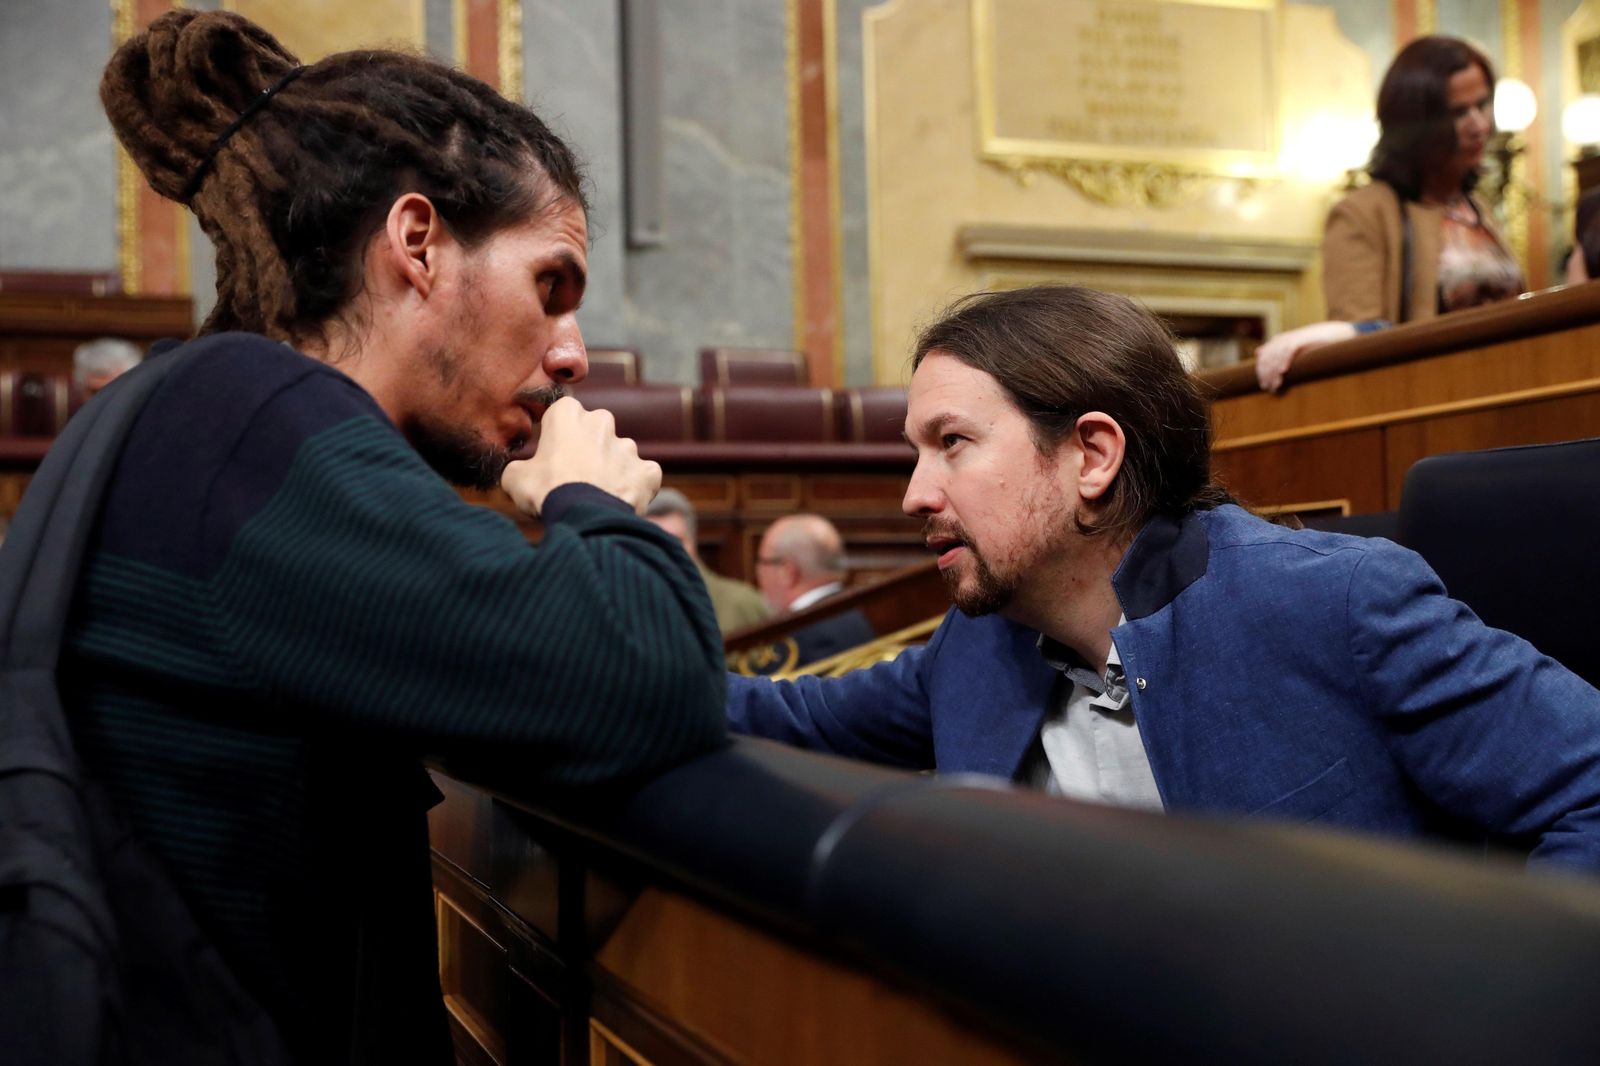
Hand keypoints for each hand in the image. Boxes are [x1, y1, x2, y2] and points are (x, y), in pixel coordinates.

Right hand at [500, 396, 661, 514]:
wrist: (584, 518)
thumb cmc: (546, 491)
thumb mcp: (514, 478)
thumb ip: (520, 468)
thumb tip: (521, 475)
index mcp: (568, 414)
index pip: (562, 413)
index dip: (557, 434)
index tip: (553, 454)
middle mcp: (602, 422)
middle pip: (596, 429)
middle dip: (589, 447)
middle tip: (575, 475)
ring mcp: (628, 447)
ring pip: (620, 453)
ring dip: (612, 469)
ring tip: (598, 494)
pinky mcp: (648, 471)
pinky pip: (644, 475)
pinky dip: (636, 486)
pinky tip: (623, 500)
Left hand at [1254, 321, 1358, 391]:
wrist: (1332, 333)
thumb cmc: (1310, 343)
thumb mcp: (1290, 346)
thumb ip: (1275, 349)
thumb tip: (1258, 352)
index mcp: (1277, 342)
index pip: (1263, 359)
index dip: (1262, 373)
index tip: (1264, 386)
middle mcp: (1282, 340)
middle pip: (1268, 359)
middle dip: (1267, 375)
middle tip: (1269, 388)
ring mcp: (1291, 338)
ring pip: (1276, 356)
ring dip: (1274, 372)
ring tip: (1276, 385)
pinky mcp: (1301, 339)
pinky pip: (1289, 350)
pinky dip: (1285, 360)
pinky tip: (1283, 371)